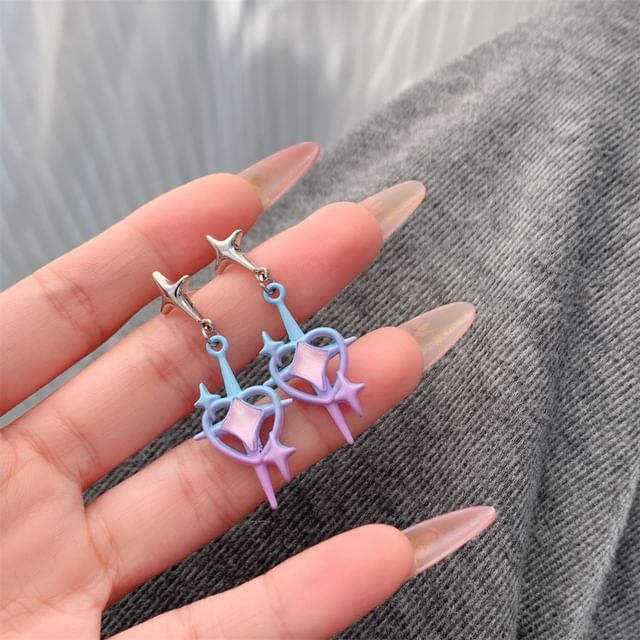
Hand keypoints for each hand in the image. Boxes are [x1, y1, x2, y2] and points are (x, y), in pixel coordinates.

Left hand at [0, 142, 493, 638]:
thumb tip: (0, 288)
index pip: (70, 306)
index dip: (161, 237)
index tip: (251, 186)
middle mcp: (19, 502)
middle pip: (174, 374)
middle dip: (274, 295)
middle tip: (363, 230)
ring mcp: (69, 596)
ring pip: (221, 490)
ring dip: (320, 426)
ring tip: (405, 354)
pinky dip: (314, 598)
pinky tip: (398, 545)